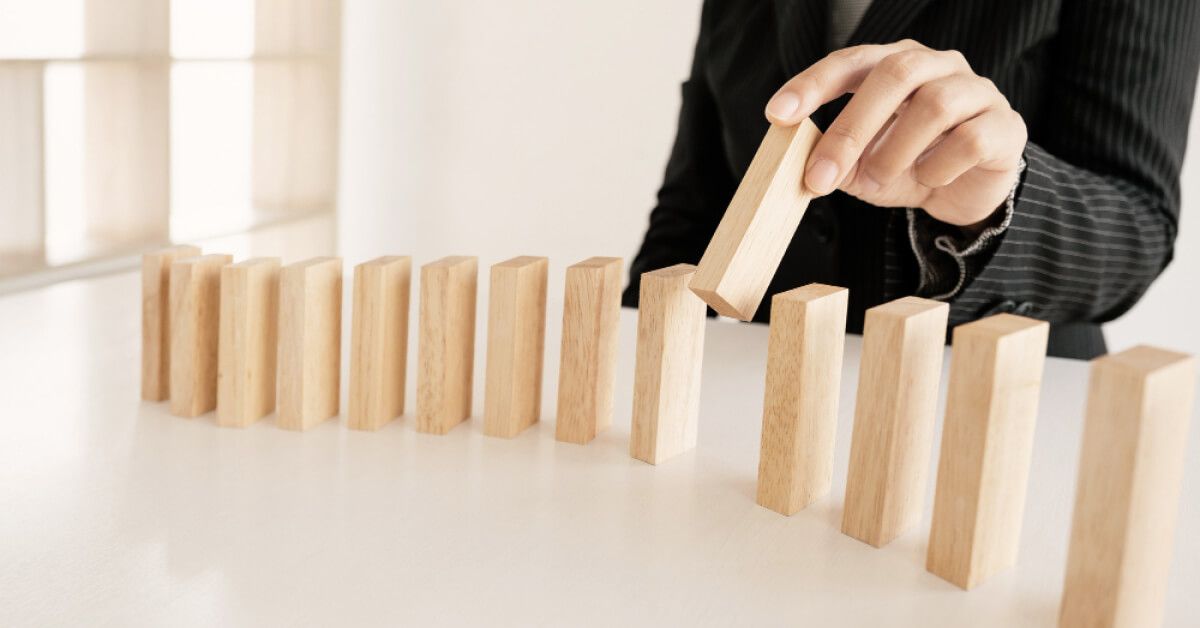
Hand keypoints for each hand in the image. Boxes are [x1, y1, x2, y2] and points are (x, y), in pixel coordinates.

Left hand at [765, 39, 1025, 226]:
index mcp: (896, 64)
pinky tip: (930, 180)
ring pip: (935, 105)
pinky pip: (970, 140)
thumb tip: (809, 168)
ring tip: (879, 180)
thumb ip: (838, 161)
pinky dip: (940, 167)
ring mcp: (976, 91)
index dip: (813, 85)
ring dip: (896, 151)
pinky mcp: (1005, 126)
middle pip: (895, 74)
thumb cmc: (909, 167)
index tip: (777, 115)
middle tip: (820, 176)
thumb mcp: (863, 168)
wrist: (967, 191)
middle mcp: (938, 66)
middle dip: (851, 128)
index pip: (851, 62)